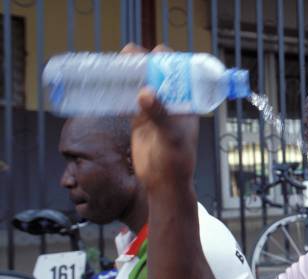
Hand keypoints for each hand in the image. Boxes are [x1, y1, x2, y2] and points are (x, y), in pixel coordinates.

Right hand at [121, 44, 199, 191]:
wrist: (163, 183)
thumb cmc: (176, 161)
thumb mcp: (170, 136)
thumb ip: (159, 114)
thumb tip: (144, 92)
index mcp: (186, 103)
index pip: (179, 75)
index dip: (168, 61)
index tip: (154, 53)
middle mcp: (170, 103)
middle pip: (157, 75)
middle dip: (144, 62)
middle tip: (129, 53)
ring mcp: (154, 110)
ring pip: (141, 84)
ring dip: (130, 73)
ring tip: (116, 61)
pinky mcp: (139, 119)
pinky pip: (128, 99)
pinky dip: (119, 90)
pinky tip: (107, 81)